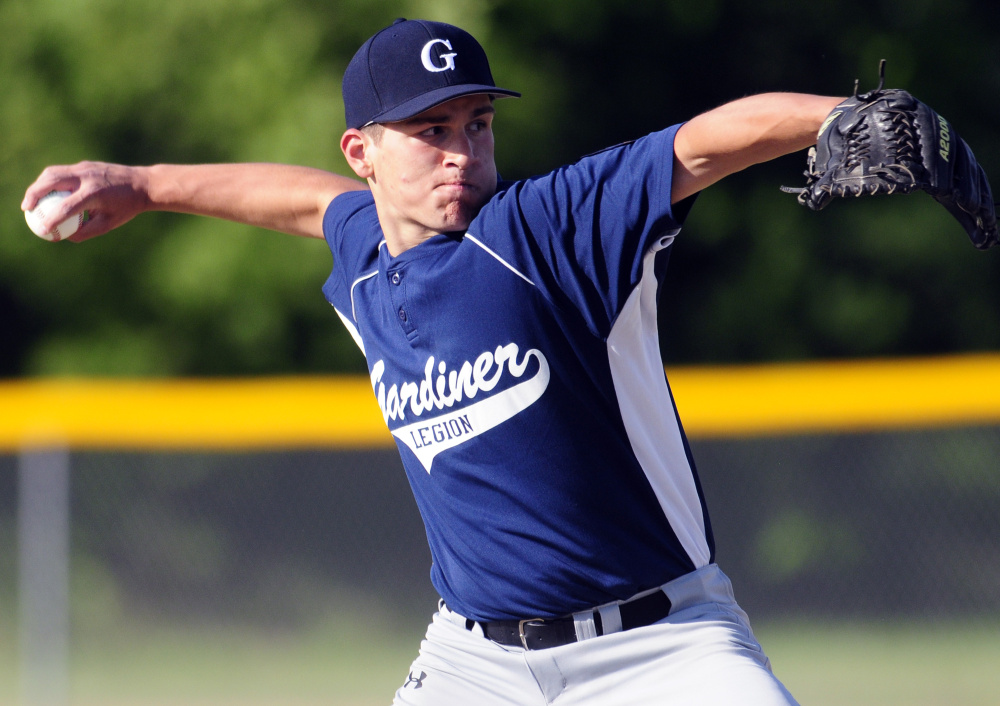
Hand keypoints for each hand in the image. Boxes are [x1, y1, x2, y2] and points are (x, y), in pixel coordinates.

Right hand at [22, 161, 149, 241]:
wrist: (143, 184)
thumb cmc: (127, 207)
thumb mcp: (109, 224)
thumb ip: (86, 231)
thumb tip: (64, 237)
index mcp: (95, 194)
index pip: (66, 207)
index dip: (52, 220)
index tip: (43, 230)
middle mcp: (87, 177)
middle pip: (51, 181)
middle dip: (33, 194)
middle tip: (26, 209)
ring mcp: (85, 167)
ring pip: (53, 172)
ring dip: (38, 185)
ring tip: (32, 200)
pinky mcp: (84, 164)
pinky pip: (62, 171)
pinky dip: (50, 181)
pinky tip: (46, 193)